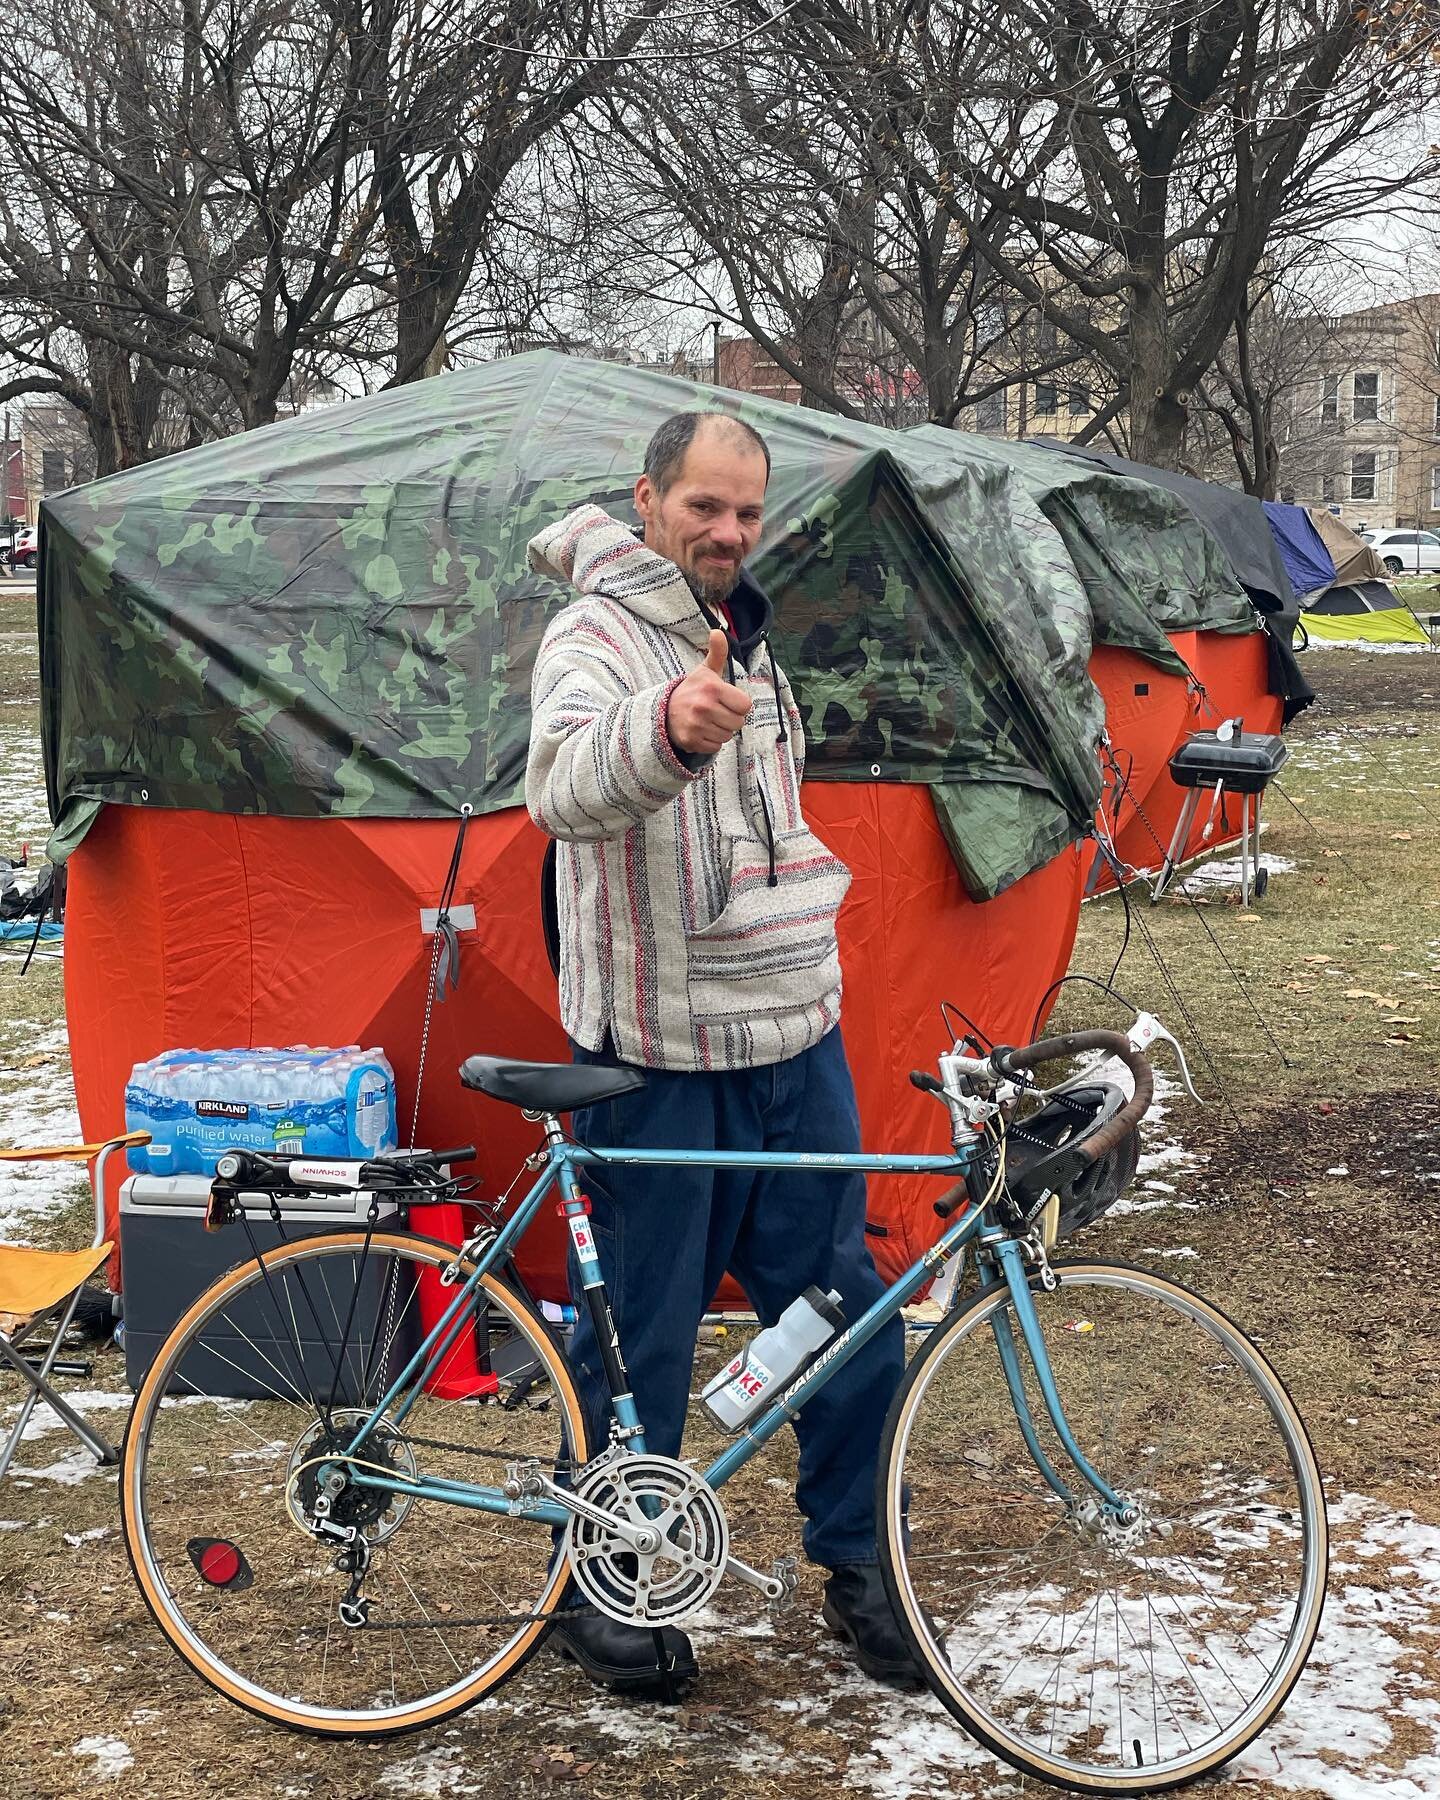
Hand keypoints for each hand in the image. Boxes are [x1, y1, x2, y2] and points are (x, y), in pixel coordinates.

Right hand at [666, 630, 752, 754]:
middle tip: (717, 711)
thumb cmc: (692, 690)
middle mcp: (704, 707)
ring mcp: (696, 725)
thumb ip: (717, 653)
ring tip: (708, 720)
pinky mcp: (691, 741)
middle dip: (730, 718)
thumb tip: (718, 631)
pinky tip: (701, 730)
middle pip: (738, 723)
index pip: (745, 705)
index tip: (726, 700)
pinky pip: (716, 746)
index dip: (738, 704)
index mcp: (712, 688)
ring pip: (728, 736)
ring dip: (721, 730)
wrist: (664, 710)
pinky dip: (711, 741)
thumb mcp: (705, 671)